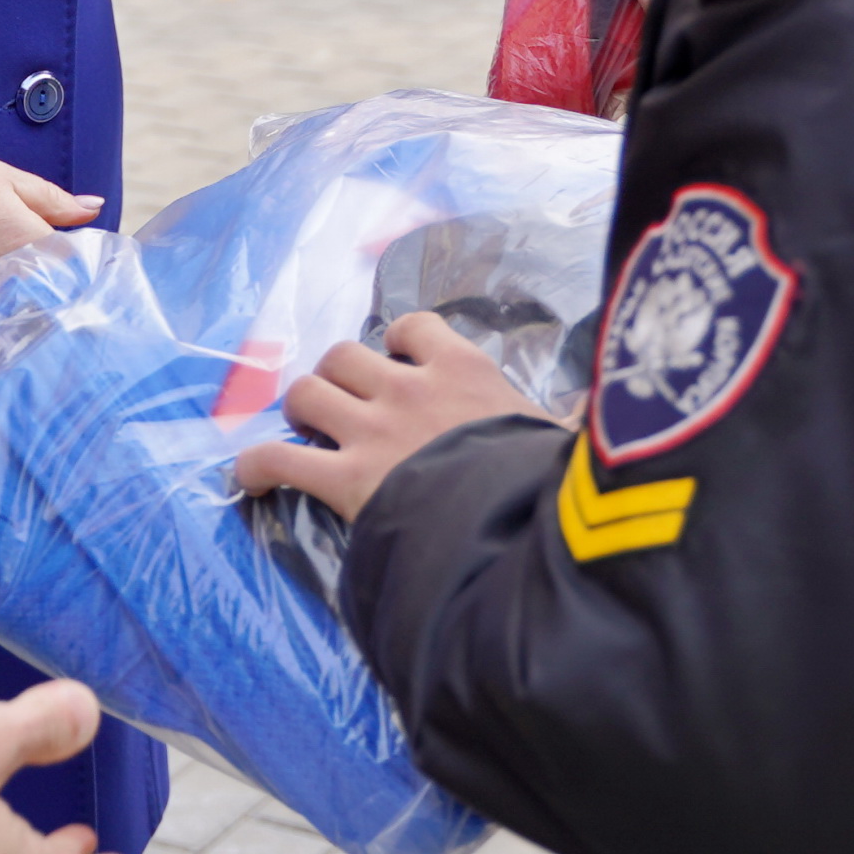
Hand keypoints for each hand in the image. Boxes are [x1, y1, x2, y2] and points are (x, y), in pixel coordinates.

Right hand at [0, 147, 102, 296]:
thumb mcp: (7, 179)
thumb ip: (54, 200)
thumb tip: (95, 209)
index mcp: (30, 244)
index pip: (75, 272)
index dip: (80, 273)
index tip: (80, 273)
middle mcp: (6, 279)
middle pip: (45, 298)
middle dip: (52, 293)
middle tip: (48, 286)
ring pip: (12, 312)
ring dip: (19, 307)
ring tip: (13, 296)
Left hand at [233, 313, 558, 522]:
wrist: (518, 527)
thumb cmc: (550, 481)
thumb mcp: (567, 438)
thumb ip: (569, 421)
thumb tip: (602, 418)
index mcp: (463, 369)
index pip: (414, 326)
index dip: (400, 346)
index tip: (404, 367)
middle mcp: (409, 388)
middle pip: (345, 354)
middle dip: (340, 377)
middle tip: (349, 409)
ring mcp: (372, 431)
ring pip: (307, 392)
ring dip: (303, 410)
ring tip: (312, 433)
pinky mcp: (344, 479)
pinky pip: (278, 459)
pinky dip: (257, 467)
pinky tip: (251, 480)